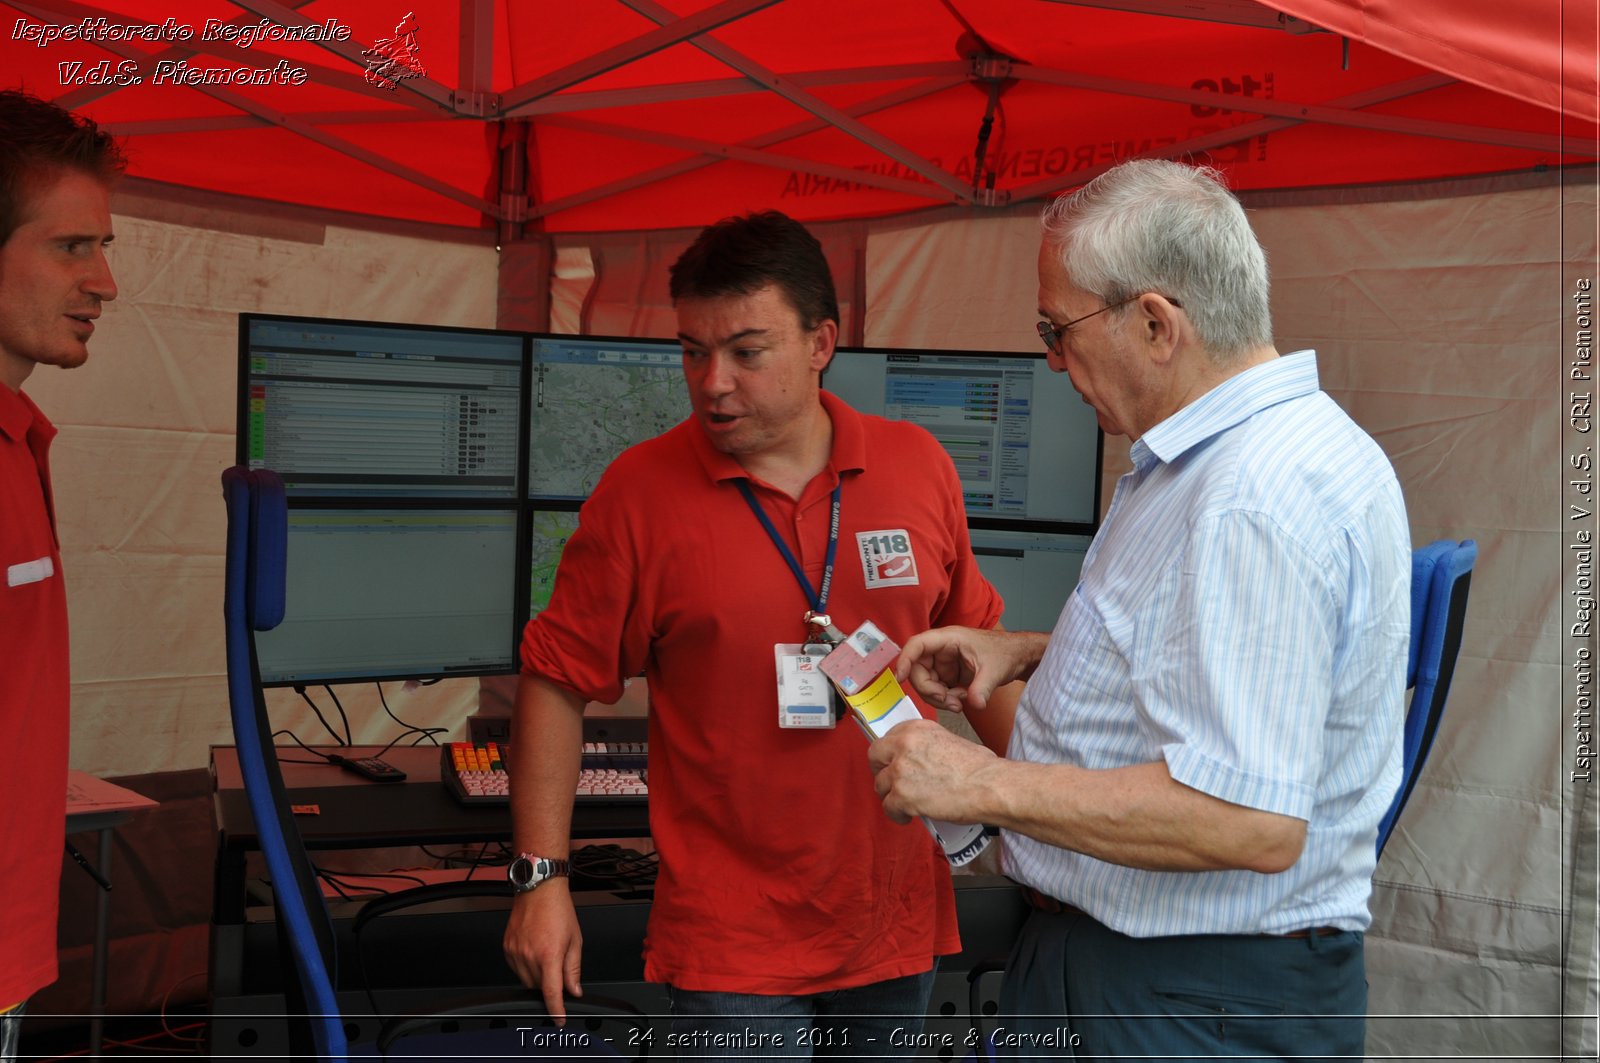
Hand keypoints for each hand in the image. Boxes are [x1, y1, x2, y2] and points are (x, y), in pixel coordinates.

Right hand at [502, 882, 582, 1023]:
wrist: (539, 890)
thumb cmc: (559, 910)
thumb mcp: (575, 940)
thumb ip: (573, 969)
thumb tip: (574, 990)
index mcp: (550, 954)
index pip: (551, 993)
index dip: (556, 1010)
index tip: (559, 1020)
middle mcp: (530, 955)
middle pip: (539, 987)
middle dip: (550, 984)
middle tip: (557, 966)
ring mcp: (515, 952)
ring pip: (526, 980)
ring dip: (537, 976)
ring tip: (546, 954)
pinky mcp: (506, 947)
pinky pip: (516, 969)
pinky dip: (526, 967)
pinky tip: (534, 951)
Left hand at [869, 718, 996, 824]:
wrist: (988, 786)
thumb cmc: (979, 768)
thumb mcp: (950, 740)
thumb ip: (927, 746)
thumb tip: (921, 759)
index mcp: (917, 729)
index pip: (888, 738)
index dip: (889, 754)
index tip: (893, 763)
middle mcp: (904, 745)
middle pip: (874, 757)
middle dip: (881, 771)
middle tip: (891, 783)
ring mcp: (900, 771)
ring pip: (880, 785)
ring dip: (891, 796)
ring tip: (906, 804)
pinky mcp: (901, 796)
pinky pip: (888, 808)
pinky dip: (897, 815)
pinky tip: (909, 817)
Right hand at [894, 626, 1039, 712]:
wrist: (1019, 657)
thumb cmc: (1007, 652)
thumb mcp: (995, 671)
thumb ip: (983, 688)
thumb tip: (974, 705)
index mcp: (949, 639)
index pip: (917, 645)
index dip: (905, 660)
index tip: (900, 678)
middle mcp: (942, 649)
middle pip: (918, 670)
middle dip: (930, 690)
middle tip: (950, 702)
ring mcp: (945, 663)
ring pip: (927, 682)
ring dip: (939, 697)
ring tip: (961, 702)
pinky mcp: (950, 674)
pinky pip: (937, 689)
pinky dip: (946, 699)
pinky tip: (963, 700)